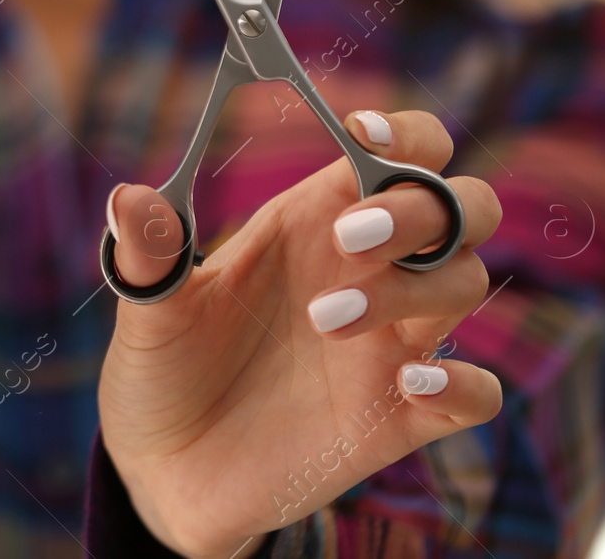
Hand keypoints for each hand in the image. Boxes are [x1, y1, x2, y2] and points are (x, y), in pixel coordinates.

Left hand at [98, 110, 502, 557]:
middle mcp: (365, 273)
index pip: (399, 152)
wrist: (164, 473)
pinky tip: (414, 384)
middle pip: (455, 206)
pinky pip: (477, 393)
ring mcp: (390, 344)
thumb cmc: (164, 370)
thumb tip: (128, 199)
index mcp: (312, 222)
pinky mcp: (399, 418)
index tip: (361, 133)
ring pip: (464, 283)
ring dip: (413, 291)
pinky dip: (463, 383)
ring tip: (322, 320)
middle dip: (422, 207)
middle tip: (352, 237)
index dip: (401, 132)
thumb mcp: (147, 311)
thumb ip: (148, 255)